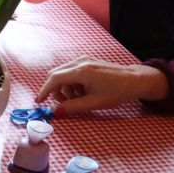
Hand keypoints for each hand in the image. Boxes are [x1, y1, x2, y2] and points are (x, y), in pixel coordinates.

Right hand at [36, 59, 168, 114]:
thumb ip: (73, 107)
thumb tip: (56, 112)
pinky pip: (72, 71)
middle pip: (56, 74)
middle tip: (66, 103)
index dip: (44, 90)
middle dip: (56, 90)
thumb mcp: (94, 103)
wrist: (134, 80)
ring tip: (79, 98)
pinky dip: (72, 83)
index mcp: (82, 71)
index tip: (39, 102)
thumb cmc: (116, 92)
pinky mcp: (88, 61)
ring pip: (63, 73)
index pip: (54, 78)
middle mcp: (80, 62)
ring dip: (65, 87)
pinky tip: (83, 91)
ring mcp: (84, 59)